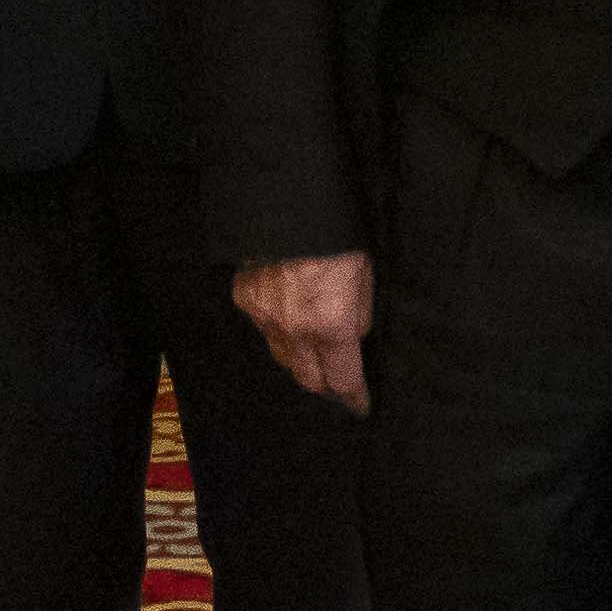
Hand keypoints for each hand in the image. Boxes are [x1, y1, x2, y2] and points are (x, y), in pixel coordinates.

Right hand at [237, 252, 374, 414]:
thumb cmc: (338, 237)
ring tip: (313, 346)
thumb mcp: (365, 278)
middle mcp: (295, 329)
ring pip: (282, 357)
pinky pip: (262, 327)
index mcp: (332, 325)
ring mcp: (265, 316)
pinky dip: (276, 326)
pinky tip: (287, 312)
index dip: (354, 396)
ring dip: (299, 357)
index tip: (360, 404)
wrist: (291, 205)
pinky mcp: (246, 299)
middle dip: (325, 382)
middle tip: (337, 376)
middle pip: (308, 380)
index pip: (342, 380)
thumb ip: (359, 318)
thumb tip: (352, 339)